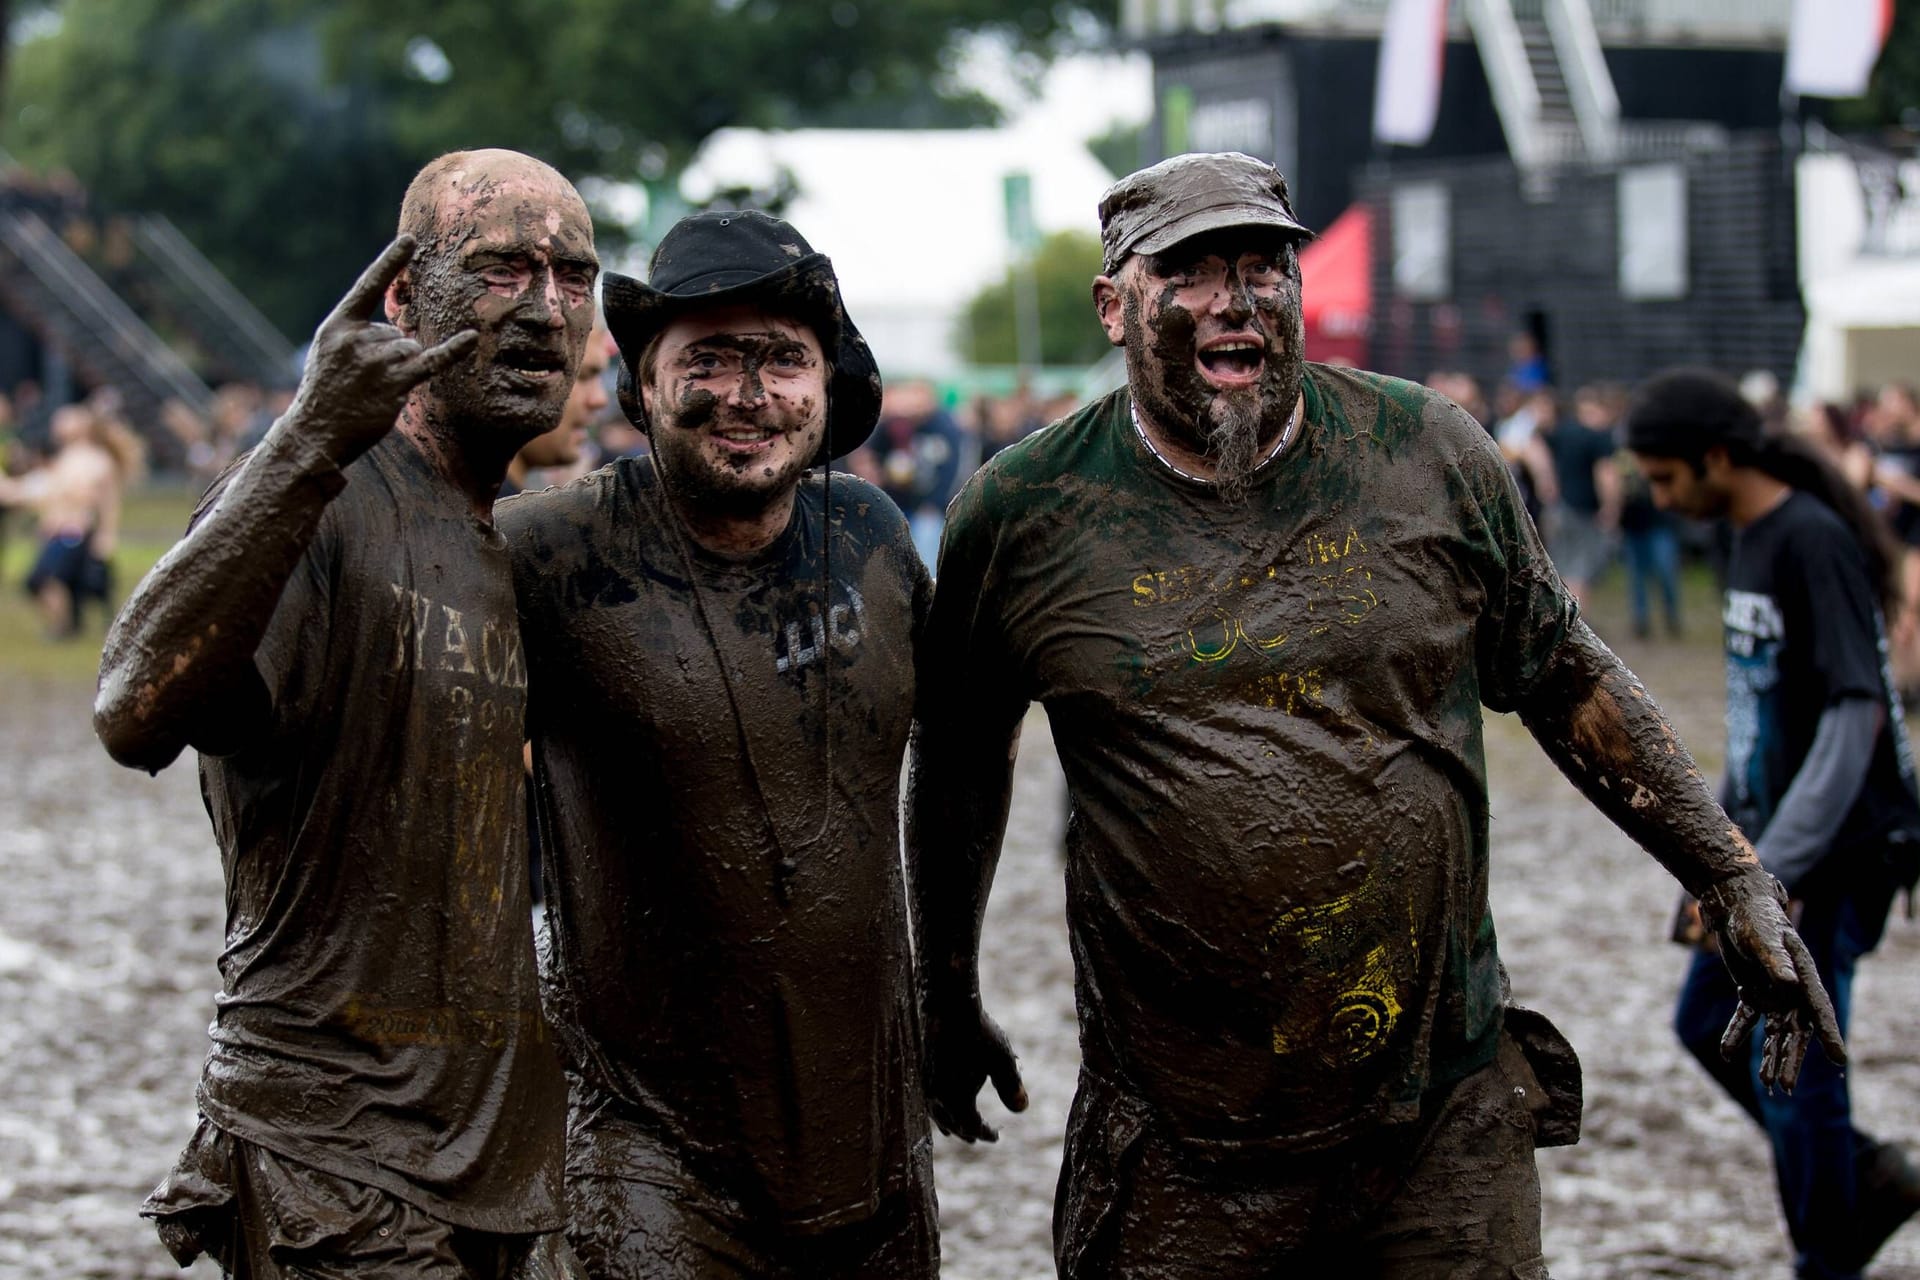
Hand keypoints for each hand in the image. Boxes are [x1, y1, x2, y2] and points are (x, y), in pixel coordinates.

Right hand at [288, 235, 478, 464]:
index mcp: (338, 326)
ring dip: (402, 370)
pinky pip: (430, 362)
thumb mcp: (331, 352)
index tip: (410, 239)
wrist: (315, 433)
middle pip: (397, 333)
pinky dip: (451, 351)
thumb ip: (359, 334)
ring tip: (375, 390)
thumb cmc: (326, 392)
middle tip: (364, 382)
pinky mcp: (394, 384)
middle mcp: (357, 339)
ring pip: (411, 350)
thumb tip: (399, 333)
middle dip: (390, 356)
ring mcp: (376, 362)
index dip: (390, 263)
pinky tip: (470, 339)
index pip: (368, 286)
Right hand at [922, 994, 1026, 1142]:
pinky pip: (930, 1099)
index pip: (972, 1126)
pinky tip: (943, 1099)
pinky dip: (939, 1107)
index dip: (986, 1133)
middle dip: (966, 1132)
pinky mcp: (923, 1069)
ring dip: (949, 1122)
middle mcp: (938, 1097)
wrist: (950, 1007)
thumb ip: (1011, 1087)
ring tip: (954, 1128)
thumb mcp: (1002, 1061)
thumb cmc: (980, 1034)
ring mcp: (927, 1084)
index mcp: (958, 1100)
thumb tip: (1022, 1109)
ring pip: (937, 1113)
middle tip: (976, 1138)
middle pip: (952, 1124)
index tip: (996, 1138)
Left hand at [1699, 867, 1845, 1091]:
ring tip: (1766, 1084)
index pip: (1818, 1011)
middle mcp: (1793, 990)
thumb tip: (1789, 985)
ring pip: (1774, 1032)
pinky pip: (1747, 1019)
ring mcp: (1773, 993)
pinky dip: (1737, 1035)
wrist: (1734, 906)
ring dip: (1769, 1055)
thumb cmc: (1754, 918)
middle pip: (1795, 1030)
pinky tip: (1726, 1054)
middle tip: (1784, 1086)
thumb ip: (1776, 963)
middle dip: (1790, 1058)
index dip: (1828, 1035)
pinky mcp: (1752, 991)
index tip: (1839, 1060)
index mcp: (1803, 977)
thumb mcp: (1763, 939)